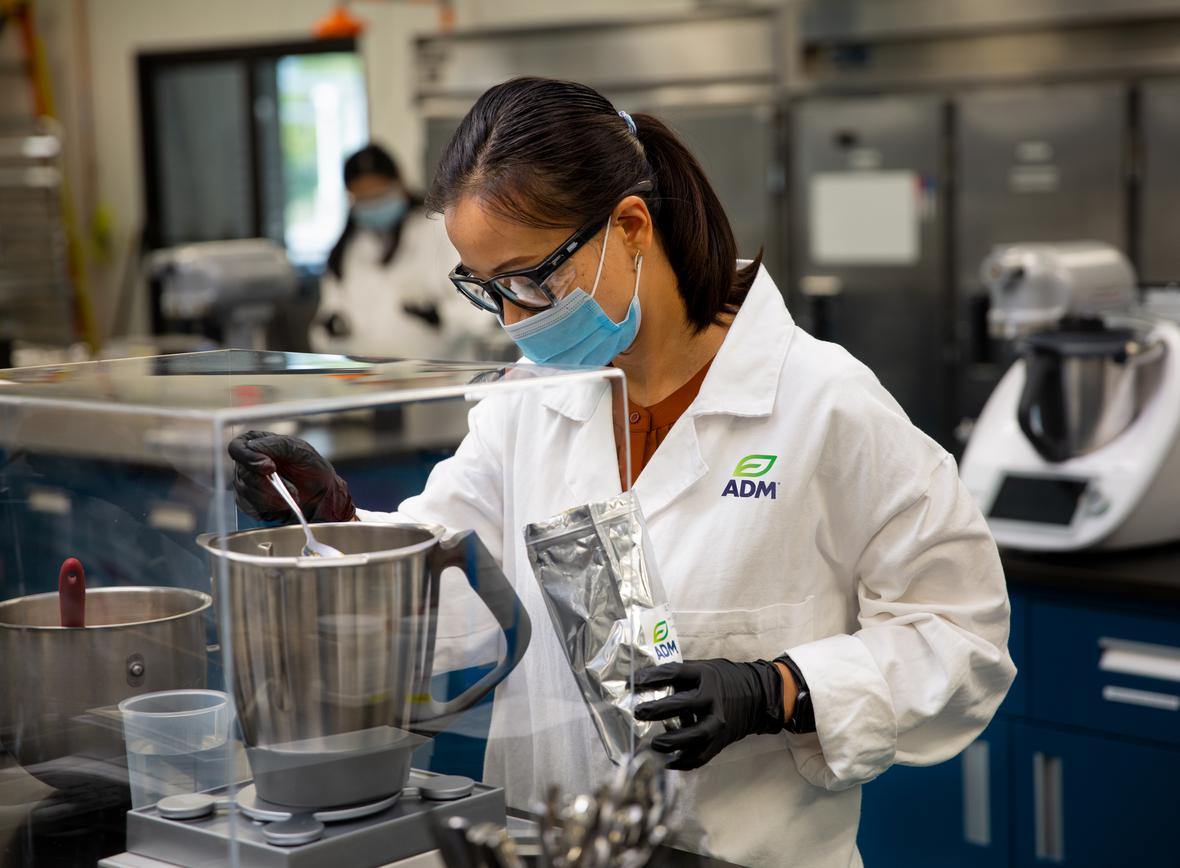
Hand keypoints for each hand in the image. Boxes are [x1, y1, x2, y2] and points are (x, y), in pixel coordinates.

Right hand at [228, 430, 355, 522]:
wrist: (320, 491)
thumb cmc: (310, 465)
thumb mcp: (298, 448)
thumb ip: (275, 444)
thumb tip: (252, 447)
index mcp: (254, 443)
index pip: (236, 448)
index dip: (249, 458)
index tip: (270, 467)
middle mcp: (246, 463)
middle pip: (243, 474)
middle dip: (268, 484)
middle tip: (291, 489)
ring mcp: (246, 484)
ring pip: (247, 493)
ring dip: (273, 497)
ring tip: (293, 495)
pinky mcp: (250, 503)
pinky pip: (251, 508)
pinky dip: (270, 508)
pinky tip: (284, 504)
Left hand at [632, 658, 784, 770]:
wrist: (757, 696)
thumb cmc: (721, 680)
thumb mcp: (702, 668)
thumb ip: (678, 675)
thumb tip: (644, 680)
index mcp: (705, 676)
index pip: (675, 673)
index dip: (653, 677)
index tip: (634, 682)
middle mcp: (712, 698)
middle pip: (684, 704)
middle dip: (658, 709)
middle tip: (638, 712)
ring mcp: (718, 721)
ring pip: (695, 735)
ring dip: (671, 741)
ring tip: (654, 744)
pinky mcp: (721, 740)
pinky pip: (701, 756)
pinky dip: (683, 762)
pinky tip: (666, 762)